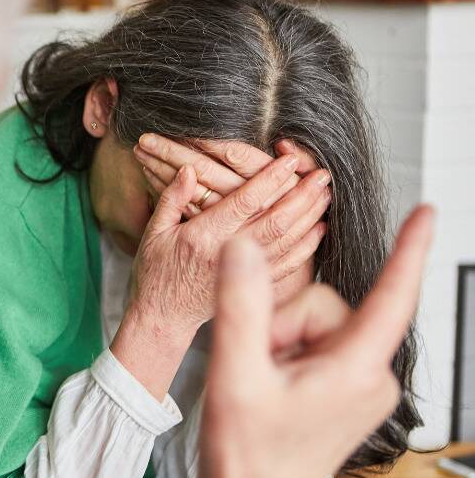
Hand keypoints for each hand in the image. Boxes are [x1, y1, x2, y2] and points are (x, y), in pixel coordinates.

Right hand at [129, 147, 318, 334]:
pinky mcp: (253, 287)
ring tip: (325, 194)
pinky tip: (319, 229)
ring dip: (310, 216)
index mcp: (203, 237)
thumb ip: (171, 199)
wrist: (162, 317)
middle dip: (302, 195)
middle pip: (276, 221)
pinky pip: (288, 265)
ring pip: (287, 241)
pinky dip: (307, 246)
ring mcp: (243, 272)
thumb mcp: (153, 233)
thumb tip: (189, 170)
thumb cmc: (155, 272)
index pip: (245, 202)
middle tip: (322, 173)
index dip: (270, 179)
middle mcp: (227, 254)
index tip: (290, 160)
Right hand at [200, 206, 433, 477]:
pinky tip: (269, 386)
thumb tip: (243, 249)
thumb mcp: (235, 373)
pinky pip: (317, 347)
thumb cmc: (246, 456)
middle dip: (281, 323)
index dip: (408, 250)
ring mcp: (361, 388)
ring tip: (260, 382)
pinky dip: (286, 355)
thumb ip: (242, 305)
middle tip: (253, 364)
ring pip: (317, 326)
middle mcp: (371, 378)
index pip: (392, 297)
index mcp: (356, 371)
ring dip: (279, 342)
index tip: (428, 212)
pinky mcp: (347, 395)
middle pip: (326, 307)